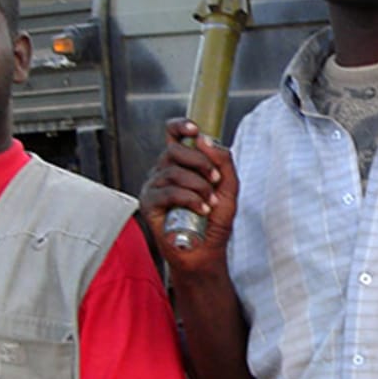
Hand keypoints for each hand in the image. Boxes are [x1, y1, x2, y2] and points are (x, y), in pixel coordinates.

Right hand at [140, 120, 238, 273]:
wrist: (206, 251)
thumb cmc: (215, 221)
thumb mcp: (229, 186)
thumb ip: (223, 160)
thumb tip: (204, 139)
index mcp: (181, 164)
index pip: (173, 135)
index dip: (180, 126)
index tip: (194, 130)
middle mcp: (164, 171)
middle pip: (174, 150)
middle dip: (200, 162)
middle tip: (216, 179)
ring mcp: (154, 187)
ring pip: (172, 171)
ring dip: (198, 186)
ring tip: (211, 202)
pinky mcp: (149, 205)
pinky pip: (167, 192)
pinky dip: (189, 199)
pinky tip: (201, 209)